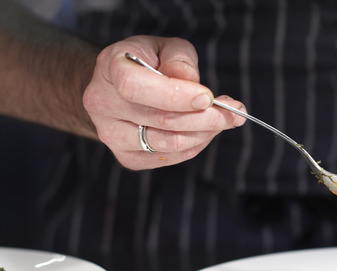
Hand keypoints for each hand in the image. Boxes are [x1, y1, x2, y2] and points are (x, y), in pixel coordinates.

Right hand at [83, 35, 245, 169]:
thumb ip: (179, 59)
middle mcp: (102, 103)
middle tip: (234, 112)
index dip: (175, 95)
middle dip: (205, 118)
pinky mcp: (125, 156)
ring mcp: (110, 134)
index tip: (208, 97)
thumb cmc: (147, 62)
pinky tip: (204, 131)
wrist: (118, 87)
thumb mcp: (165, 47)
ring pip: (167, 144)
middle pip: (160, 120)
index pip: (136, 87)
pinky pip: (168, 158)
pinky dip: (194, 146)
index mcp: (109, 67)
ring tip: (223, 120)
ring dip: (204, 133)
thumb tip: (190, 81)